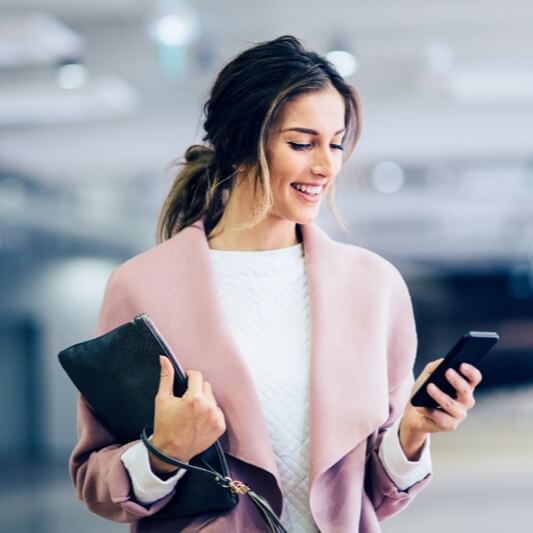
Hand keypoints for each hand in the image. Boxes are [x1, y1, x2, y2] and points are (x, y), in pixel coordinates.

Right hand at [149, 356, 225, 475]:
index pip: (196, 375)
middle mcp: (208, 407)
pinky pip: (217, 411)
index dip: (188, 378)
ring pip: (212, 398)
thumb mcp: (162, 400)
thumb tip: (164, 359)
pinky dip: (210, 413)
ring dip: (204, 401)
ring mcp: (215, 417)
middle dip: (196, 390)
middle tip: (185, 402)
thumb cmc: (164, 426)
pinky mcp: (220, 427)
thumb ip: (166, 377)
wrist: (170, 452)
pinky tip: (199, 420)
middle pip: (205, 386)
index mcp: (194, 398)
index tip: (184, 384)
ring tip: (192, 412)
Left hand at [398, 358, 482, 459]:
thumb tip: (443, 362)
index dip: (470, 372)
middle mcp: (465, 401)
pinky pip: (442, 419)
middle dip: (457, 381)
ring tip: (429, 387)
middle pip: (466, 391)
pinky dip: (429, 411)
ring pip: (453, 405)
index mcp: (464, 386)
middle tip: (447, 372)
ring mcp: (458, 414)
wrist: (414, 411)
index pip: (474, 378)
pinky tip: (421, 407)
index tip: (461, 364)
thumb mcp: (428, 375)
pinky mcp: (449, 425)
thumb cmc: (424, 391)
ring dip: (440, 396)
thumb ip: (436, 367)